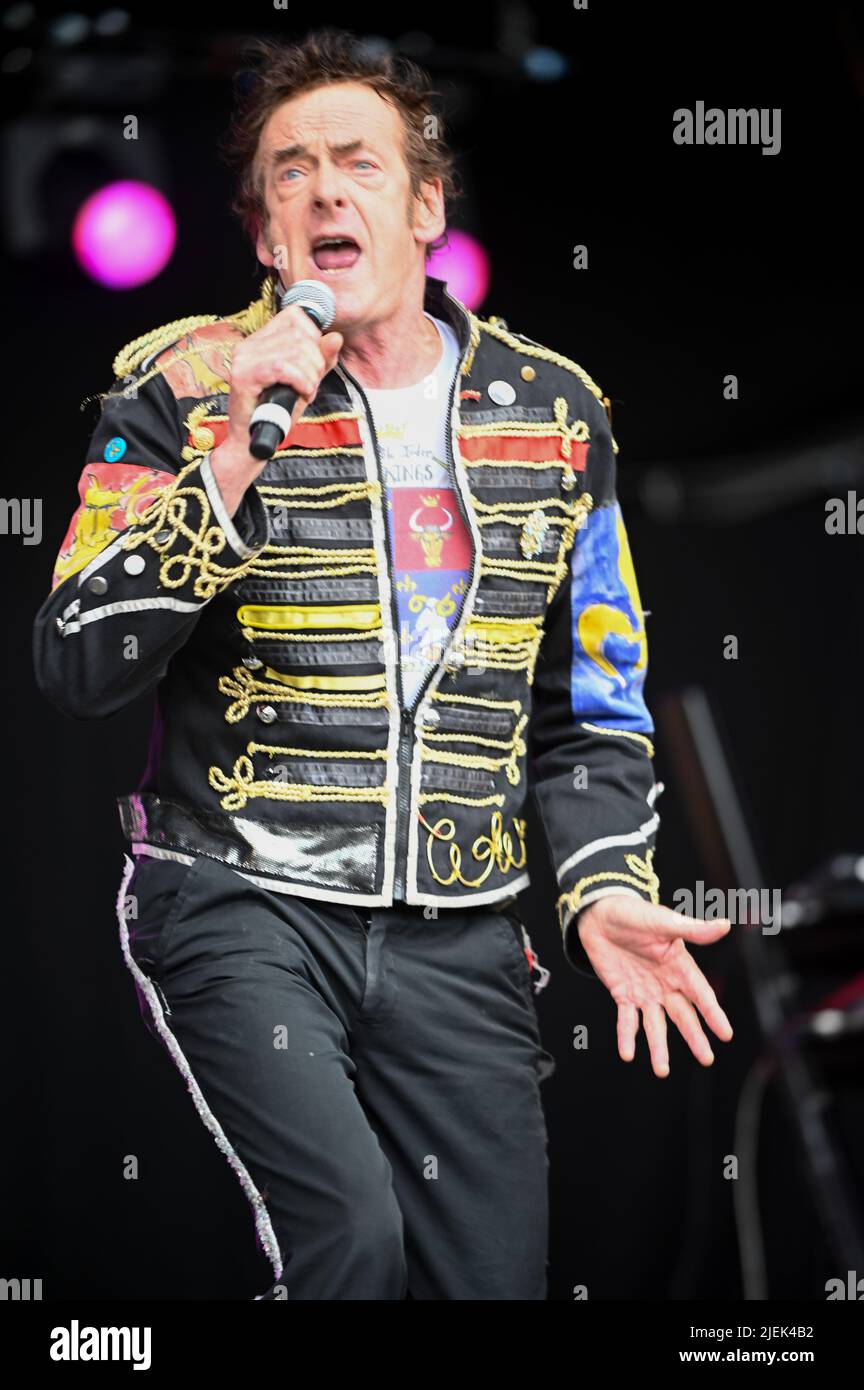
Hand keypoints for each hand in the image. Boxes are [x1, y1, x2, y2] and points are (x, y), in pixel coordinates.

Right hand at [210, 305, 343, 516]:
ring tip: (304, 391)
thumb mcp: (307, 381)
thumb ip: (322, 359)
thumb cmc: (279, 412)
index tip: (313, 364)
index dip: (314, 338)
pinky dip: (301, 381)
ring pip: (295, 351)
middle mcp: (248, 344)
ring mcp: (243, 358)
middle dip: (316, 362)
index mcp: (260, 340)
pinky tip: (301, 393)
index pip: (296, 316)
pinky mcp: (243, 376)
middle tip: (309, 384)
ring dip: (310, 376)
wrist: (257, 442)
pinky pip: (283, 368)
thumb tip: (336, 337)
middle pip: (300, 334)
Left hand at [575, 894, 733, 1076]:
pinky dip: (626, 1036)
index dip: (713, 1014)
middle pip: (682, 1015)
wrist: (599, 914)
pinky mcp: (623, 995)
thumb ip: (692, 929)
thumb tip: (725, 925)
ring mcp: (644, 992)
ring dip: (659, 1047)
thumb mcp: (663, 921)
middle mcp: (665, 984)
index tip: (725, 1034)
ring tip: (662, 1070)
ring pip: (655, 1025)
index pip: (700, 994)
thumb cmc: (634, 914)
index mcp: (679, 966)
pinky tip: (627, 1053)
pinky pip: (626, 1020)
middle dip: (694, 1037)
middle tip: (706, 1059)